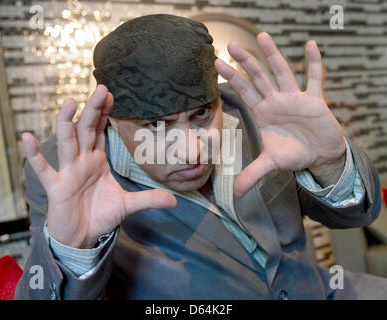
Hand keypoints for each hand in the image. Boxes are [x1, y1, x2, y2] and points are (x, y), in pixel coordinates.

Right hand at [22, 85, 176, 248]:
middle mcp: (82, 161)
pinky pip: (43, 168)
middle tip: (101, 88)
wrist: (83, 236)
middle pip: (86, 130)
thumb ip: (149, 199)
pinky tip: (26, 137)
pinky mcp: (56, 187)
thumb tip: (175, 200)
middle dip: (93, 110)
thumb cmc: (101, 215)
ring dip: (66, 123)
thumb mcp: (128, 205)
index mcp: (97, 160)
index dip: (104, 113)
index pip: (99, 131)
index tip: (110, 94)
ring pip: (67, 142)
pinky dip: (34, 154)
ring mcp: (68, 172)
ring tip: (70, 102)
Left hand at [215, 32, 345, 197]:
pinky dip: (314, 64)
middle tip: (230, 45)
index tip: (217, 64)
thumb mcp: (270, 164)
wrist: (317, 155)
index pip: (244, 92)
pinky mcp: (315, 101)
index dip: (232, 79)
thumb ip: (252, 174)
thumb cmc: (293, 154)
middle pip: (258, 78)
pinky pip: (315, 79)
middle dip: (246, 62)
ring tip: (262, 36)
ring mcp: (295, 99)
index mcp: (263, 113)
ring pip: (283, 73)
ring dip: (273, 55)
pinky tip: (310, 46)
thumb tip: (235, 194)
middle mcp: (276, 102)